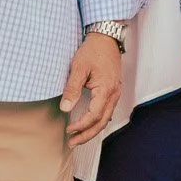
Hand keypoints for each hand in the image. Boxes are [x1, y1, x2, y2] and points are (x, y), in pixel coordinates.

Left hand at [59, 32, 124, 147]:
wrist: (106, 38)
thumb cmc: (93, 51)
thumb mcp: (79, 68)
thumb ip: (72, 89)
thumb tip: (65, 108)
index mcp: (106, 90)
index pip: (93, 116)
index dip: (80, 126)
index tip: (68, 130)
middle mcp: (114, 94)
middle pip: (101, 122)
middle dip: (86, 135)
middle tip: (72, 143)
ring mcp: (116, 93)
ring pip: (106, 119)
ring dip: (92, 130)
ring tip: (78, 137)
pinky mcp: (114, 91)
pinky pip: (107, 111)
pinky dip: (98, 121)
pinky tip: (89, 124)